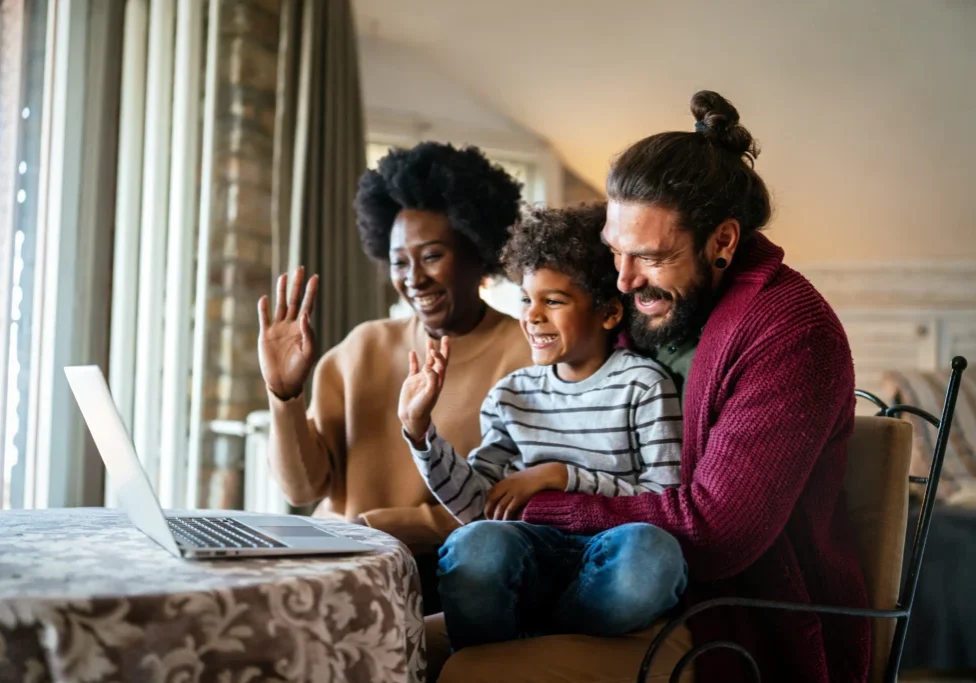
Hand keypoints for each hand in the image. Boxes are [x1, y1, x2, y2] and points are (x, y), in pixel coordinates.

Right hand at [258, 266, 317, 399]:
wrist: (284, 382)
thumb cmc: (300, 369)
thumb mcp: (308, 352)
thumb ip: (308, 333)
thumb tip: (306, 314)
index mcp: (303, 328)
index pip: (308, 305)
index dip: (311, 291)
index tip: (315, 277)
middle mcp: (291, 325)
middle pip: (294, 300)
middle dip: (297, 285)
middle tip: (300, 269)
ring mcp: (278, 329)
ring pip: (280, 305)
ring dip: (281, 291)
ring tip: (284, 276)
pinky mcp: (266, 335)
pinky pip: (264, 319)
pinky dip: (263, 309)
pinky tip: (264, 299)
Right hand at [398, 337, 450, 441]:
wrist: (412, 416)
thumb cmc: (422, 407)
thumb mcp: (429, 394)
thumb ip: (431, 379)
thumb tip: (429, 366)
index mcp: (438, 380)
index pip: (442, 364)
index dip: (439, 356)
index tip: (433, 352)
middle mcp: (431, 377)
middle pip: (439, 360)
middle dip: (443, 349)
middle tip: (446, 337)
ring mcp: (421, 378)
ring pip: (427, 361)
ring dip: (429, 351)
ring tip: (429, 340)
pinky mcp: (411, 381)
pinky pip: (413, 368)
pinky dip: (413, 360)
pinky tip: (412, 352)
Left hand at [485, 463, 568, 520]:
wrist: (545, 474)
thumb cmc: (533, 477)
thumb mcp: (518, 478)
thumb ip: (510, 486)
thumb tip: (504, 496)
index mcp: (505, 481)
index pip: (490, 493)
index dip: (487, 503)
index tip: (487, 512)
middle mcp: (506, 485)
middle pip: (492, 500)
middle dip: (488, 511)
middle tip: (489, 520)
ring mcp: (513, 491)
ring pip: (500, 506)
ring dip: (497, 517)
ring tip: (497, 524)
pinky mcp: (520, 496)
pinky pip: (510, 509)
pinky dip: (506, 517)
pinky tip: (506, 522)